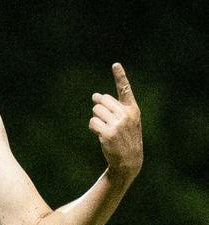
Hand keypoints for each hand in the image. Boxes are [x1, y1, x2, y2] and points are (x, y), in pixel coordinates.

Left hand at [89, 63, 142, 180]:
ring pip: (96, 111)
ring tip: (104, 128)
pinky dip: (93, 127)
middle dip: (99, 107)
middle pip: (103, 99)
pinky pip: (93, 122)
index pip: (125, 90)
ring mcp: (117, 124)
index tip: (115, 64)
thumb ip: (113, 108)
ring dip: (96, 118)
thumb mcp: (126, 121)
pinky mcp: (107, 133)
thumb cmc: (126, 138)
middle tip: (105, 119)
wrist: (129, 160)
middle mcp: (126, 115)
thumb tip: (96, 96)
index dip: (120, 76)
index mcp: (132, 109)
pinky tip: (100, 134)